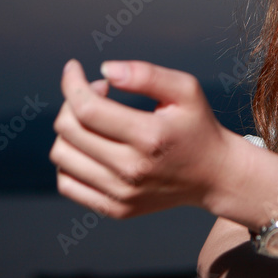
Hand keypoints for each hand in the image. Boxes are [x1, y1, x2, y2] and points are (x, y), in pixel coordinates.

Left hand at [50, 59, 230, 217]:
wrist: (215, 176)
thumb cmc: (198, 126)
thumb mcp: (186, 90)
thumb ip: (147, 74)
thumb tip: (105, 71)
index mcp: (150, 136)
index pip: (87, 109)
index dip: (72, 84)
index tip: (74, 68)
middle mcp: (132, 169)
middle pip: (68, 130)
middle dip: (72, 101)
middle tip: (97, 93)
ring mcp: (122, 193)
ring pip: (62, 156)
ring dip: (68, 130)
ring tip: (93, 120)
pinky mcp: (116, 209)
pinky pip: (67, 184)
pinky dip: (70, 160)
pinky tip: (90, 146)